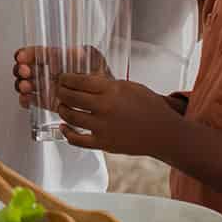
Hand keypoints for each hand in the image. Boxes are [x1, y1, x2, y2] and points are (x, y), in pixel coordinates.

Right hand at [12, 46, 108, 110]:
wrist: (105, 97)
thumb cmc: (99, 74)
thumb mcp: (93, 58)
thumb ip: (84, 53)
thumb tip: (77, 51)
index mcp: (57, 58)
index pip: (37, 53)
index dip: (27, 54)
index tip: (21, 56)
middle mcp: (49, 72)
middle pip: (28, 68)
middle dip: (22, 69)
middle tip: (24, 71)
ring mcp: (47, 86)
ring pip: (27, 84)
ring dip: (22, 84)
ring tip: (26, 86)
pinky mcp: (49, 101)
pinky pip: (33, 100)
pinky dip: (26, 100)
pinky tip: (26, 98)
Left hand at [54, 73, 180, 154]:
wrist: (163, 133)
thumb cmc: (149, 107)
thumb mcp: (129, 86)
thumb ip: (107, 84)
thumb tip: (86, 80)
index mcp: (111, 91)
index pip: (79, 81)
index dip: (66, 79)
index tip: (62, 78)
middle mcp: (104, 108)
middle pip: (71, 97)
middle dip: (61, 92)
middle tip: (58, 90)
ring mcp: (103, 127)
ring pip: (71, 116)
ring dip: (62, 109)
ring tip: (61, 105)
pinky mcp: (103, 144)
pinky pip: (77, 140)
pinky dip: (67, 133)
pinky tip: (64, 126)